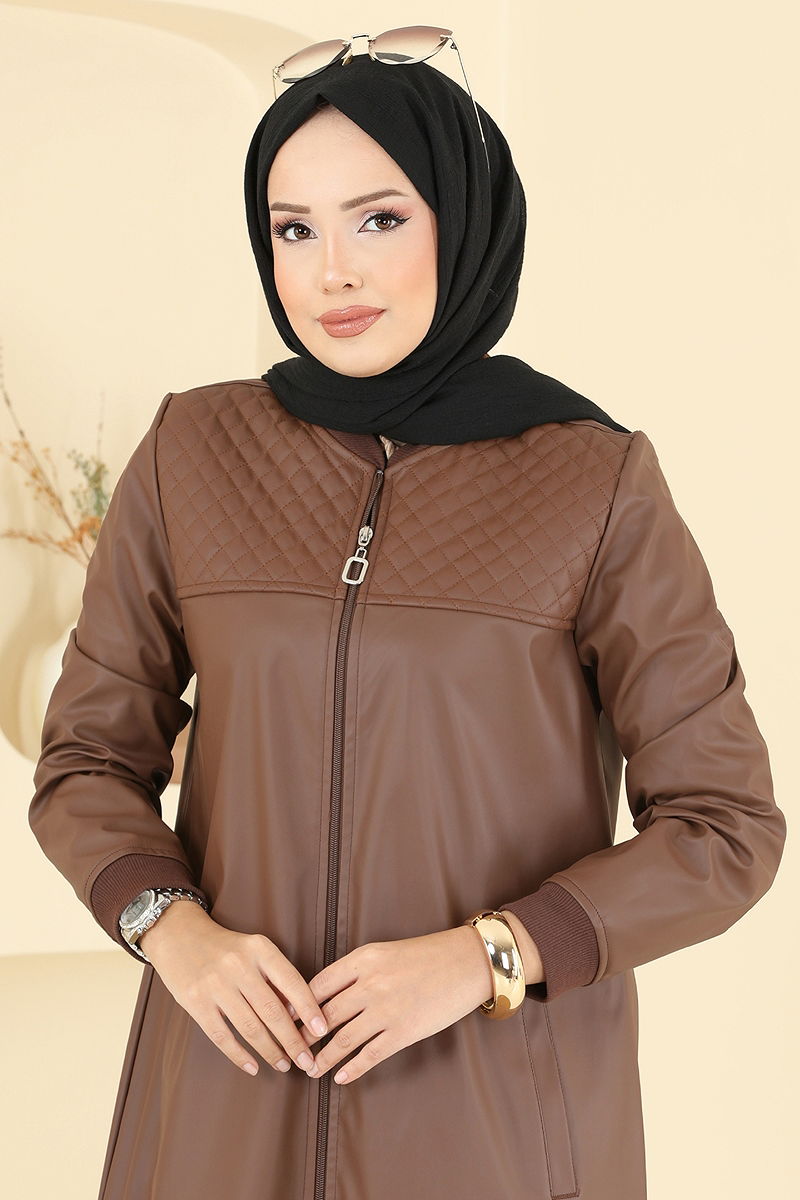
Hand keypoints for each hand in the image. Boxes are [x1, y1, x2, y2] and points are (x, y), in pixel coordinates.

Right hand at [138, 899, 327, 1078]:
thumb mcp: (253, 949)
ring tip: (284, 1065)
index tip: (322, 1031)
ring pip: (250, 1027)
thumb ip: (273, 977)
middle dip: (293, 1041)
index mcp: (260, 949)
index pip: (292, 982)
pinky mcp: (195, 1002)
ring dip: (270, 1051)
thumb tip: (298, 1015)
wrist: (178, 935)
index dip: (309, 1009)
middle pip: (273, 1011)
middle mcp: (239, 965)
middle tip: (307, 1061)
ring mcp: (215, 985)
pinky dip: (239, 1055)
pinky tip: (253, 1067)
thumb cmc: (225, 947)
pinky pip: (222, 1036)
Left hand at [292, 925, 502, 1087]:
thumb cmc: (425, 955)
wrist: (465, 962)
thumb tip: (325, 995)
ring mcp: (386, 1010)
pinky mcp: (404, 1032)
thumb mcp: (384, 952)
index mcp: (362, 959)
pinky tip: (341, 1077)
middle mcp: (370, 984)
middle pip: (324, 1015)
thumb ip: (356, 970)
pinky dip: (352, 1069)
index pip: (317, 985)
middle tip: (290, 1049)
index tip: (283, 1019)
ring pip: (342, 1039)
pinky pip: (370, 1055)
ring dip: (323, 1057)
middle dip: (303, 1036)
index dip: (297, 1005)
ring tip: (310, 1069)